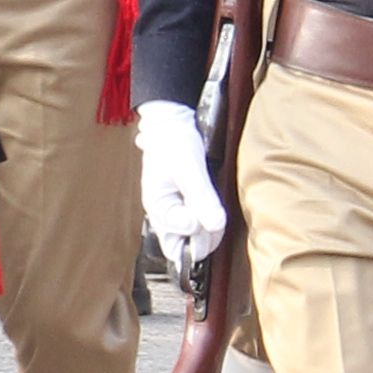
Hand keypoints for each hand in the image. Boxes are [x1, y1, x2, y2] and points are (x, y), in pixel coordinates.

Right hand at [137, 97, 224, 266]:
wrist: (172, 124)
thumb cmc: (174, 142)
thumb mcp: (190, 168)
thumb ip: (201, 197)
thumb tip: (214, 225)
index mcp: (157, 208)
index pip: (178, 243)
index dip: (199, 232)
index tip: (210, 214)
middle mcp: (162, 216)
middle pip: (182, 248)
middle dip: (203, 238)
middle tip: (215, 214)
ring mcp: (172, 213)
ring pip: (189, 241)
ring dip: (207, 232)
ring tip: (213, 208)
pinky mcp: (183, 208)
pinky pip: (194, 228)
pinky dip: (206, 223)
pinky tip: (211, 208)